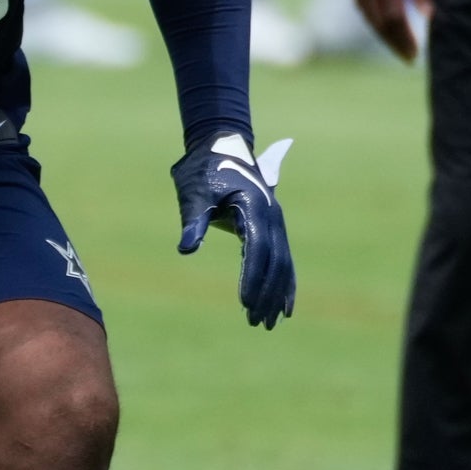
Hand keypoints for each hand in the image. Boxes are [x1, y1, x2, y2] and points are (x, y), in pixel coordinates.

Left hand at [172, 132, 296, 328]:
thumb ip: (193, 220)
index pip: (257, 249)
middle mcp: (272, 216)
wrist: (219, 146)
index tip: (245, 302)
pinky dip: (285, 283)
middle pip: (275, 261)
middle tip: (256, 323)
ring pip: (283, 263)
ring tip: (268, 323)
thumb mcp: (193, 193)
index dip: (253, 277)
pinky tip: (284, 307)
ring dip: (277, 294)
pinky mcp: (272, 226)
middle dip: (267, 293)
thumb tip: (186, 248)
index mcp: (254, 207)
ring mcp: (276, 221)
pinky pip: (283, 259)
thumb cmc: (203, 170)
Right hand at [347, 0, 433, 63]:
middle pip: (376, 18)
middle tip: (407, 56)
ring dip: (380, 30)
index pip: (393, 14)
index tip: (415, 53)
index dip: (404, 36)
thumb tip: (426, 14)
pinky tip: (383, 23)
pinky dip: (371, 15)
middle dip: (392, 40)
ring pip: (364, 11)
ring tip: (396, 43)